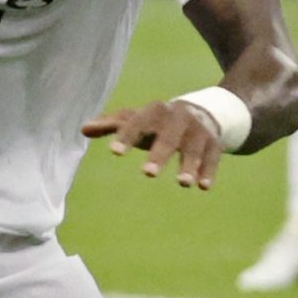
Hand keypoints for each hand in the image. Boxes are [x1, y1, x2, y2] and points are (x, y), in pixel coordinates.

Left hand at [82, 100, 226, 189]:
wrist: (202, 112)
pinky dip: (209, 171)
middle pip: (168, 135)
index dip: (127, 135)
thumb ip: (111, 124)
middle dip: (159, 153)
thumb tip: (83, 129)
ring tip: (182, 184)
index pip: (138, 121)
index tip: (115, 152)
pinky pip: (213, 157)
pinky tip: (203, 186)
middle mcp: (179, 118)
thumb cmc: (157, 122)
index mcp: (155, 110)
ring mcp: (198, 131)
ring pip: (193, 147)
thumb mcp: (136, 119)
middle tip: (148, 173)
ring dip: (189, 164)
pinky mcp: (214, 143)